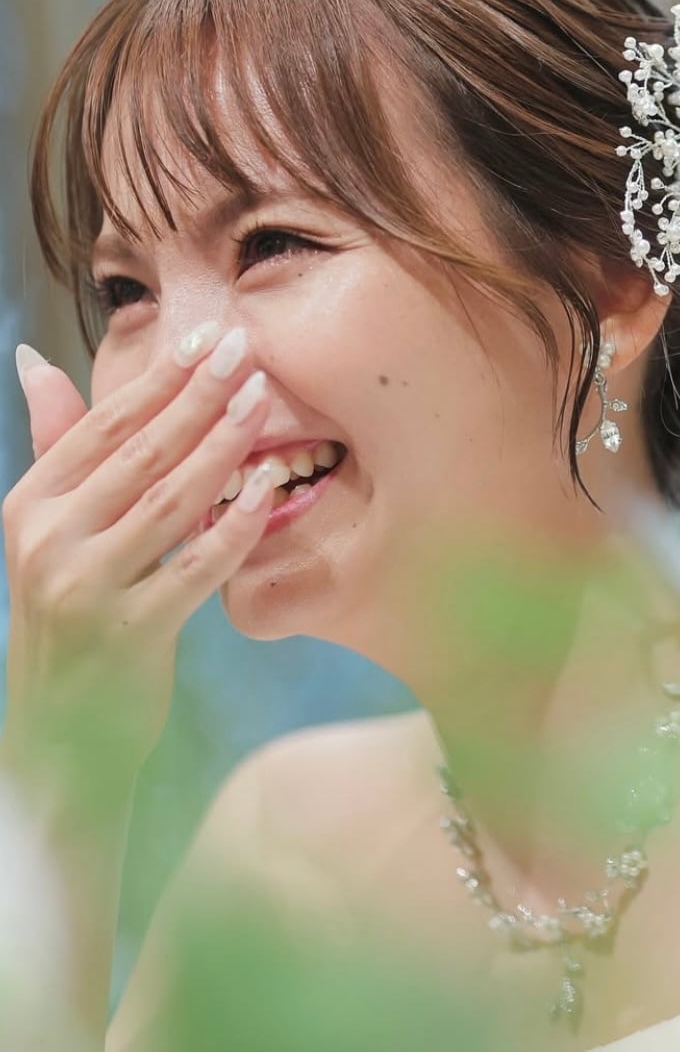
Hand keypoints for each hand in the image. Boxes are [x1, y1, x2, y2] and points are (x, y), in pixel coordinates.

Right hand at [2, 324, 276, 773]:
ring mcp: (86, 587)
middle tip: (247, 352)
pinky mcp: (130, 631)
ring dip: (221, 448)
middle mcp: (49, 539)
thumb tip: (34, 361)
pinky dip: (233, 527)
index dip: (159, 379)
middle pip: (140, 453)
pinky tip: (267, 491)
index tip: (209, 337)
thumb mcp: (47, 529)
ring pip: (169, 501)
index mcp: (32, 504)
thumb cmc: (69, 611)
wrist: (58, 724)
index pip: (103, 426)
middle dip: (197, 398)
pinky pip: (195, 567)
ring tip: (261, 403)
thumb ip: (55, 447)